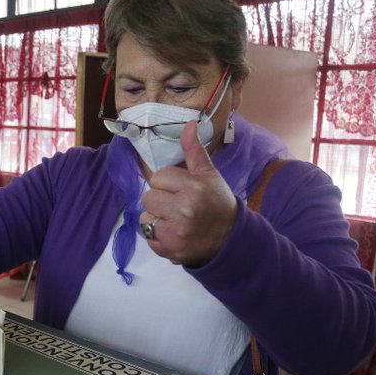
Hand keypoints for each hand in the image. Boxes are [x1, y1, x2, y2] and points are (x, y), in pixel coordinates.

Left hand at [139, 121, 238, 266]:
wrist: (230, 239)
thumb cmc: (217, 202)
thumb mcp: (209, 174)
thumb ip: (194, 150)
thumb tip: (189, 124)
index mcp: (193, 188)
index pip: (158, 177)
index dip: (168, 183)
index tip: (181, 189)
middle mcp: (183, 210)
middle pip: (148, 198)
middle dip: (160, 201)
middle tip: (177, 205)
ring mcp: (175, 232)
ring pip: (145, 219)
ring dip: (156, 220)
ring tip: (175, 220)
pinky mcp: (169, 250)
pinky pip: (148, 238)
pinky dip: (158, 237)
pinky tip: (175, 233)